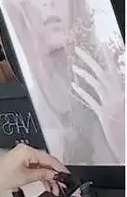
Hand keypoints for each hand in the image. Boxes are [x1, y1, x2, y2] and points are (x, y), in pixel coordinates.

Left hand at [0, 142, 67, 195]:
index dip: (60, 168)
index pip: (49, 159)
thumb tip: (54, 175)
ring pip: (41, 167)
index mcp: (27, 151)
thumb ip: (43, 175)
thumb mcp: (25, 177)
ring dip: (48, 178)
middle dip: (54, 175)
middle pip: (46, 163)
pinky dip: (40, 177)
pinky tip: (46, 185)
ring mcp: (22, 158)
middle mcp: (25, 152)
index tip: (67, 176)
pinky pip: (34, 169)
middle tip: (62, 185)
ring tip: (55, 189)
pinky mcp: (19, 164)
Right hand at [71, 46, 124, 163]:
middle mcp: (113, 96)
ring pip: (95, 86)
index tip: (95, 44)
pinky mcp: (104, 115)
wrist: (125, 152)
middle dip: (90, 61)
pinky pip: (92, 101)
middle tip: (79, 50)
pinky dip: (83, 94)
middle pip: (100, 75)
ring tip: (75, 67)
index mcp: (118, 94)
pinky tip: (76, 89)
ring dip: (85, 76)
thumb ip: (112, 95)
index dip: (104, 56)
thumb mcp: (118, 108)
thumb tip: (119, 67)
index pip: (110, 70)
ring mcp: (108, 105)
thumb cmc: (123, 133)